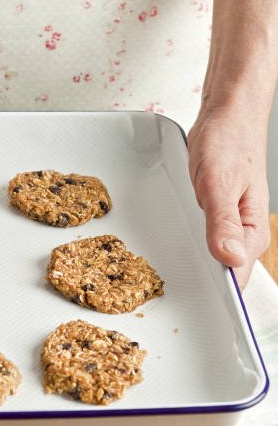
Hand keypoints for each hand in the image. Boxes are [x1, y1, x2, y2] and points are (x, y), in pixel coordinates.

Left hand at [187, 104, 270, 288]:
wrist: (229, 113)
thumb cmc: (229, 141)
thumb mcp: (219, 182)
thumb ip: (223, 222)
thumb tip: (229, 258)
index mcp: (252, 232)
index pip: (237, 280)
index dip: (217, 298)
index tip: (195, 312)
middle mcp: (245, 233)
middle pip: (224, 276)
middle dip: (202, 285)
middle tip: (175, 300)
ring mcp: (232, 224)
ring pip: (215, 258)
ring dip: (196, 266)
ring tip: (173, 281)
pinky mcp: (219, 214)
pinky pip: (208, 240)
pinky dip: (194, 246)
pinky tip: (179, 249)